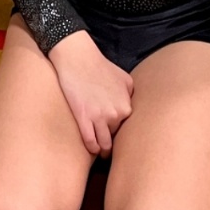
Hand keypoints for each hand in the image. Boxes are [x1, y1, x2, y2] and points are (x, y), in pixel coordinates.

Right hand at [47, 30, 132, 156]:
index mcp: (127, 106)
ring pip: (105, 145)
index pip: (129, 129)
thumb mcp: (124, 79)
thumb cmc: (99, 66)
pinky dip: (91, 148)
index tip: (121, 139)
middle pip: (116, 137)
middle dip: (113, 140)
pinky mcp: (83, 118)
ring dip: (103, 150)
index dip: (123, 134)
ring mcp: (99, 117)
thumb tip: (131, 109)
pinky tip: (91, 148)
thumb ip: (131, 97)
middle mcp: (116, 113)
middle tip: (110, 145)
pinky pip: (90, 142)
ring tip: (101, 151)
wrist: (78, 58)